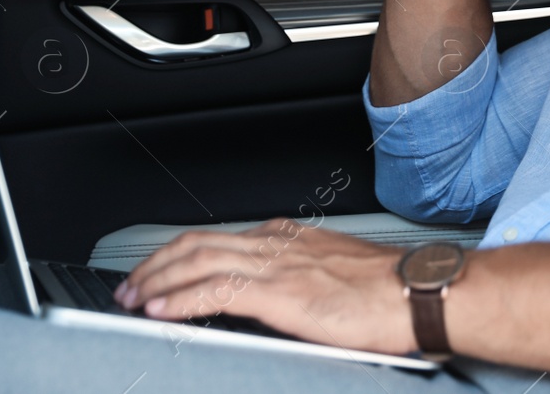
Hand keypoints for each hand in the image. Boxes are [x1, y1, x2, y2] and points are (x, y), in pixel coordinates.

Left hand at [114, 219, 414, 355]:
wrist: (420, 292)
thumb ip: (302, 280)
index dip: (180, 255)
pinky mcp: (280, 293)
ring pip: (197, 262)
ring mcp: (277, 266)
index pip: (220, 239)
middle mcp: (279, 244)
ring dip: (156, 281)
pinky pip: (214, 292)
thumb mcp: (336, 276)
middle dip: (156, 264)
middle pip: (198, 243)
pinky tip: (160, 311)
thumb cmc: (391, 292)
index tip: (158, 273)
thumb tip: (278, 301)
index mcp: (291, 239)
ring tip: (132, 298)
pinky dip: (179, 300)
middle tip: (129, 285)